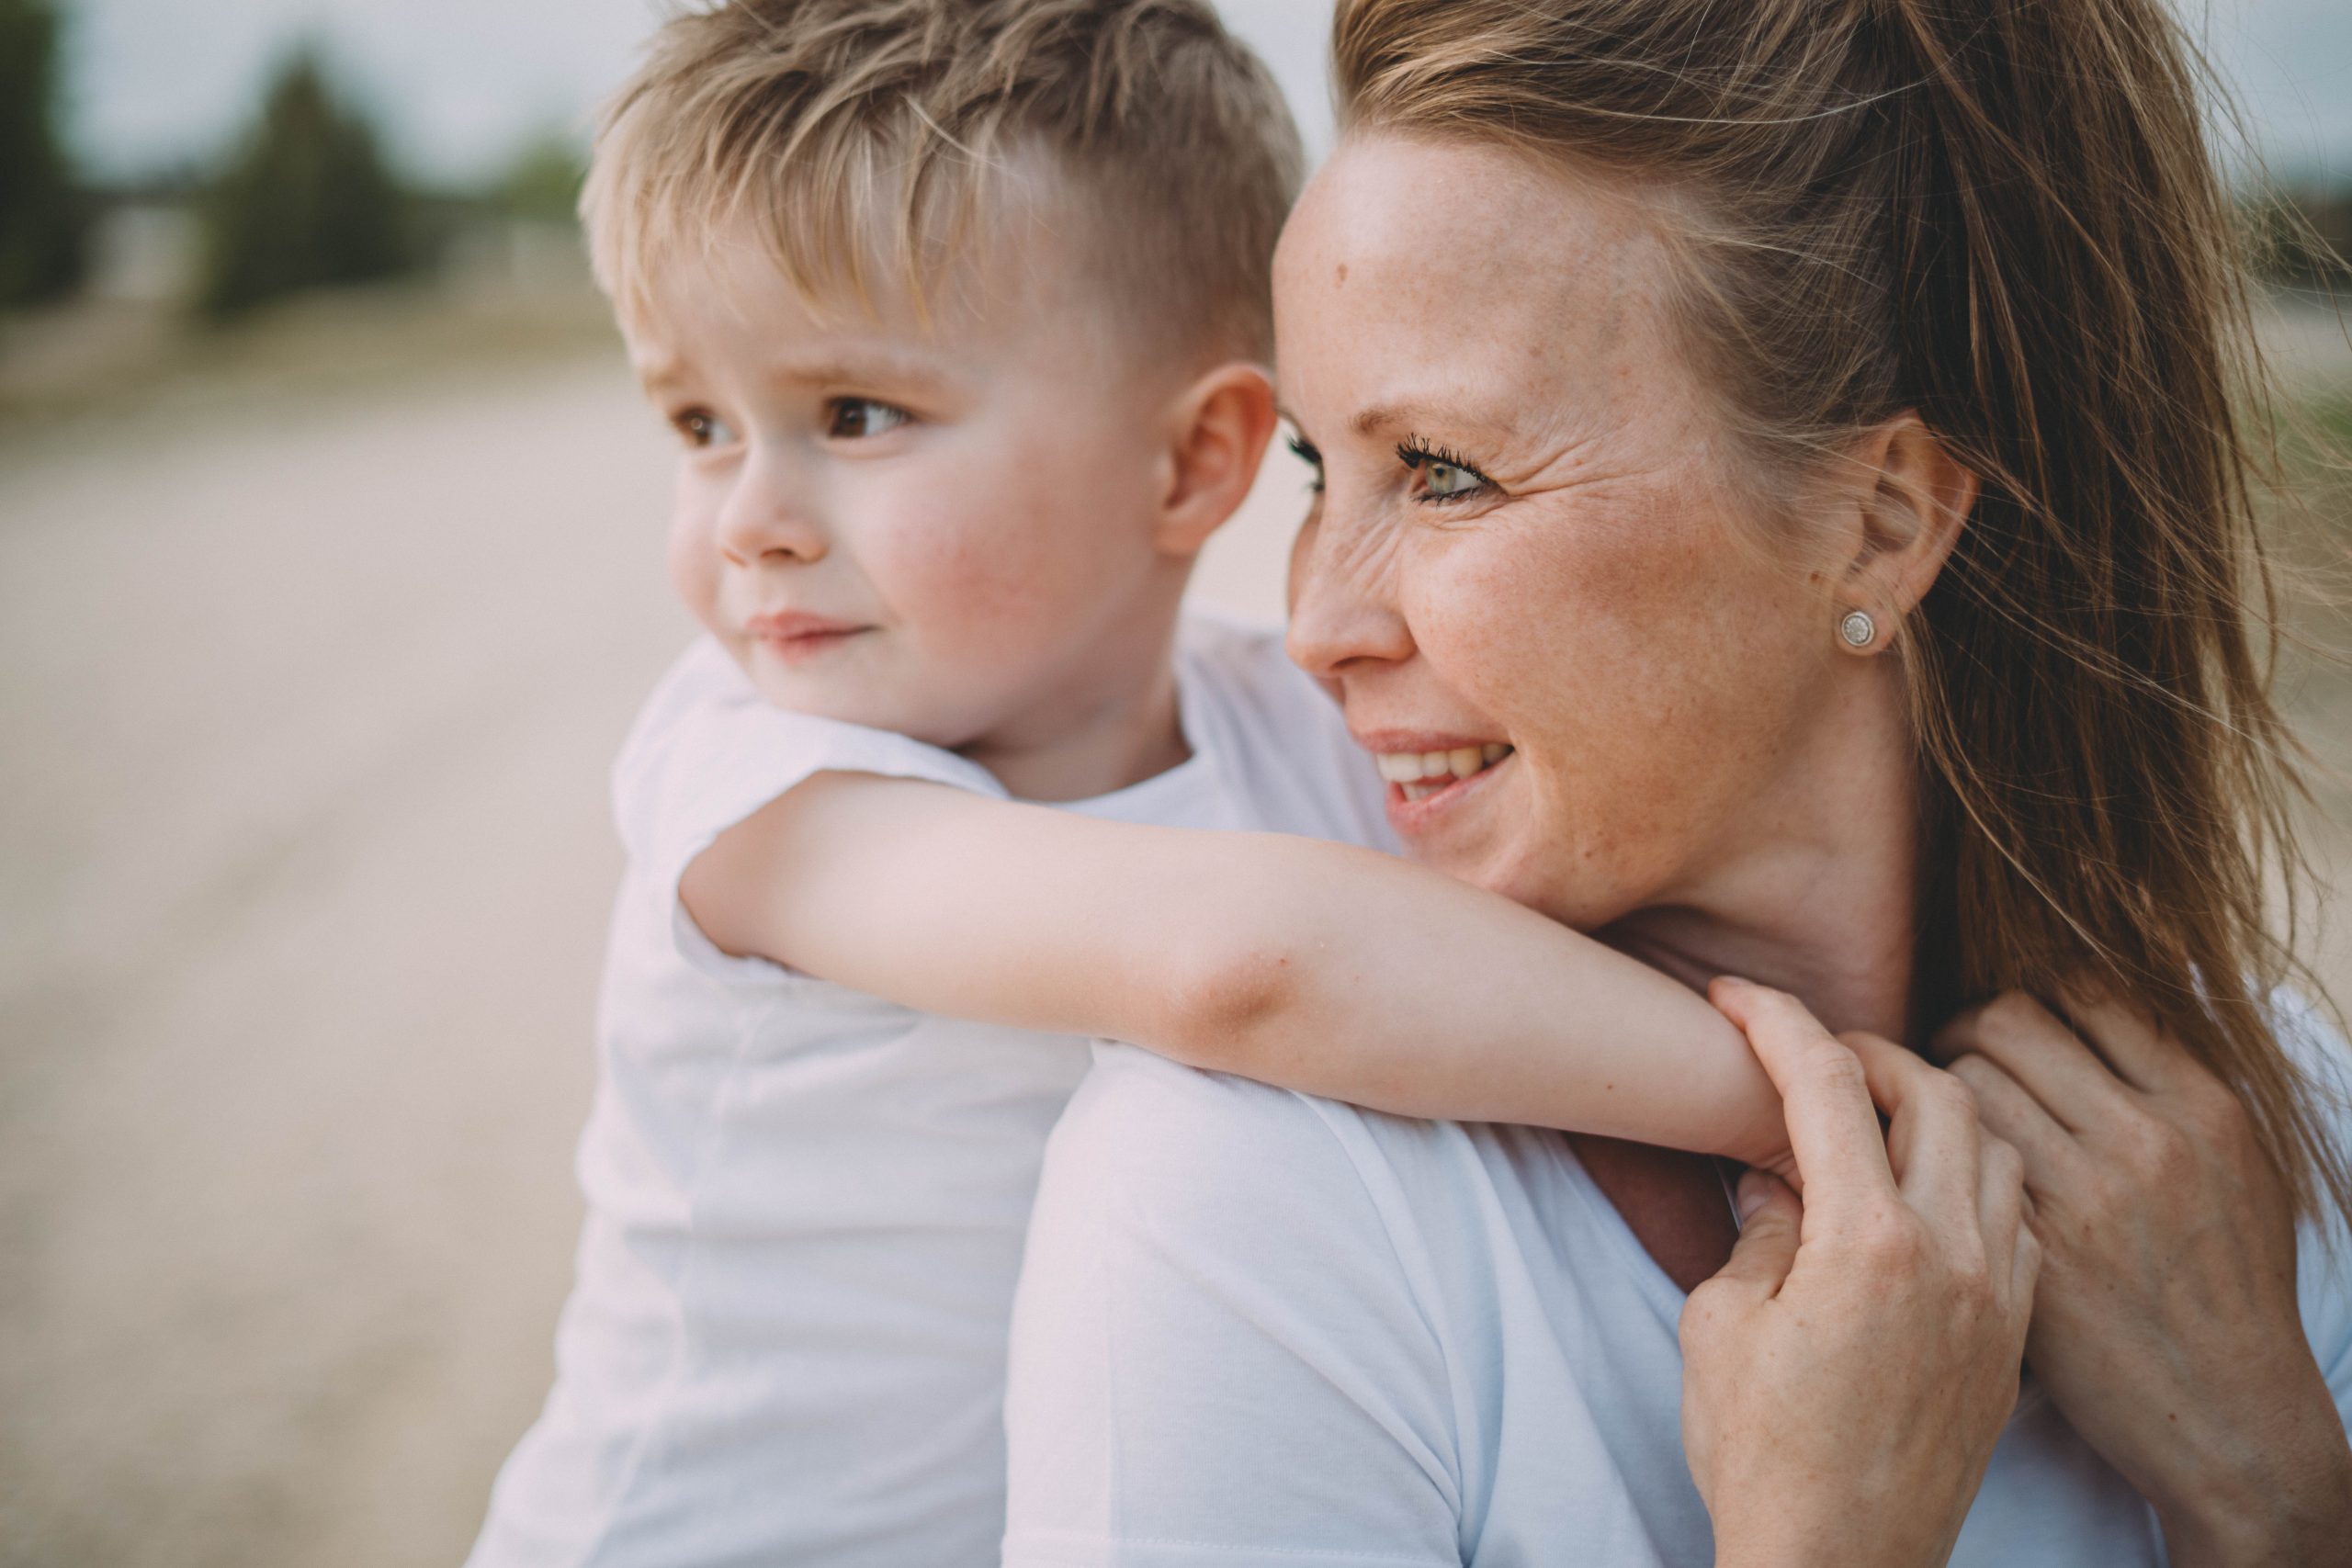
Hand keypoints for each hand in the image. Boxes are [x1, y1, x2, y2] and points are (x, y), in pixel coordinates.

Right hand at [1682, 979, 2037, 1567]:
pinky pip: (2018, 1219)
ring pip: (1994, 1147)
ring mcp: (1995, 1296)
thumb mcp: (1721, 1325)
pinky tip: (1926, 1195)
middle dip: (1868, 1051)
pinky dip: (1976, 1178)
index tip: (1734, 995)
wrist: (1838, 1562)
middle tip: (1813, 1054)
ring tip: (1875, 1116)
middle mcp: (1950, 1255)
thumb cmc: (1763, 1455)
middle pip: (1936, 1091)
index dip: (1776, 1022)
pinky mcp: (2012, 1338)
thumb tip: (1778, 1181)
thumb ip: (1758, 1231)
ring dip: (1935, 1107)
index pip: (1828, 1087)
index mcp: (1867, 1245)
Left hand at [1936, 989, 2351, 1566]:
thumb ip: (2172, 1082)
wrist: (2228, 1413)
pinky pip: (1947, 1165)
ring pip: (1961, 1085)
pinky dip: (1923, 1157)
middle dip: (1963, 1031)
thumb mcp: (2237, 1164)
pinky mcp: (2030, 1256)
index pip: (2083, 991)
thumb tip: (2096, 1005)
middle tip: (1947, 1064)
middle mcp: (2146, 1141)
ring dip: (1933, 1092)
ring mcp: (2085, 1201)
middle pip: (2005, 1022)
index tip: (2006, 1025)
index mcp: (2200, 1106)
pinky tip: (1923, 1176)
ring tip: (1932, 1120)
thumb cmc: (2227, 1283)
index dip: (2028, 996)